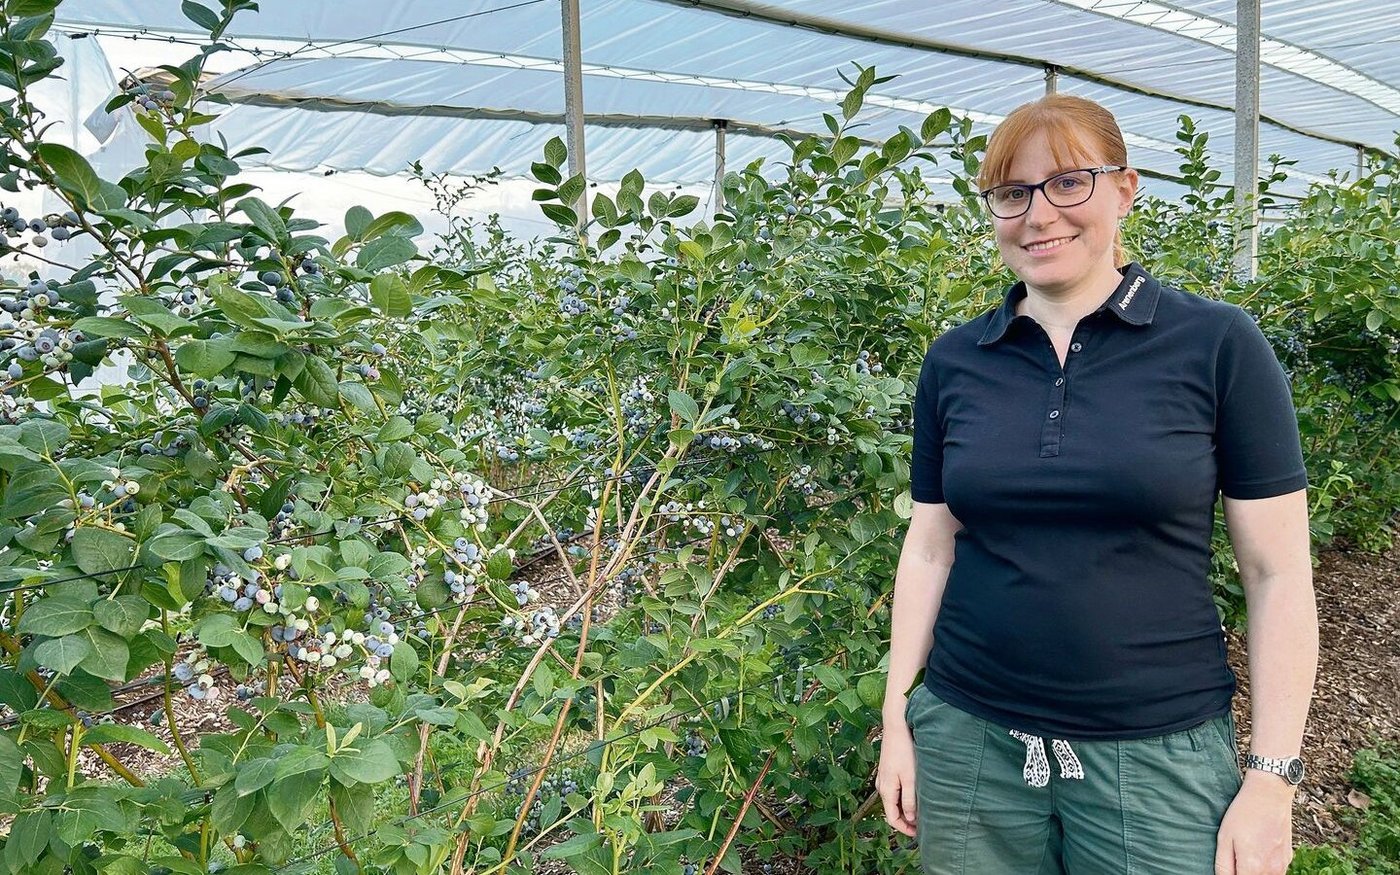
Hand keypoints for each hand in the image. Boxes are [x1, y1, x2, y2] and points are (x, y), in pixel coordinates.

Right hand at [877, 712, 917, 836]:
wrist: (896, 727)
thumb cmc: (904, 752)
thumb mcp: (910, 778)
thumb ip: (909, 800)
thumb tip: (910, 819)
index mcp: (886, 791)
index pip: (892, 819)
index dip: (905, 829)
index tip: (919, 834)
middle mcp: (882, 786)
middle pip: (892, 811)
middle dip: (906, 821)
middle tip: (923, 826)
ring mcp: (884, 778)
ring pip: (894, 801)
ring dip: (906, 809)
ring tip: (922, 811)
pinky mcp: (888, 771)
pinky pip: (895, 791)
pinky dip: (904, 798)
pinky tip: (916, 795)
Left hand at [1214, 773, 1295, 874]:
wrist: (1270, 794)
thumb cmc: (1244, 813)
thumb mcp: (1224, 838)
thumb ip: (1223, 865)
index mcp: (1253, 867)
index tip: (1229, 866)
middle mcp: (1271, 870)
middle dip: (1242, 872)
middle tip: (1236, 857)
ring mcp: (1282, 865)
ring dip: (1254, 871)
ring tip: (1246, 852)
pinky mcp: (1288, 858)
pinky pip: (1275, 871)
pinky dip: (1265, 867)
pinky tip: (1257, 849)